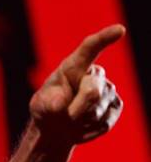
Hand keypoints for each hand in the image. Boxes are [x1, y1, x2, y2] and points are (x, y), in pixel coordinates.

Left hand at [29, 24, 124, 144]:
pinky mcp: (115, 106)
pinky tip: (81, 126)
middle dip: (77, 109)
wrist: (57, 128)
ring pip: (97, 110)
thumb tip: (61, 105)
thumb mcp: (41, 106)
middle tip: (66, 116)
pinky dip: (88, 130)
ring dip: (80, 121)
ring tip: (71, 119)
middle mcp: (93, 74)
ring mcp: (108, 90)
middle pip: (93, 91)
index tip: (119, 30)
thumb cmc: (47, 110)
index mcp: (73, 66)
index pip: (90, 48)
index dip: (104, 39)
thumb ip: (50, 104)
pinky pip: (104, 123)